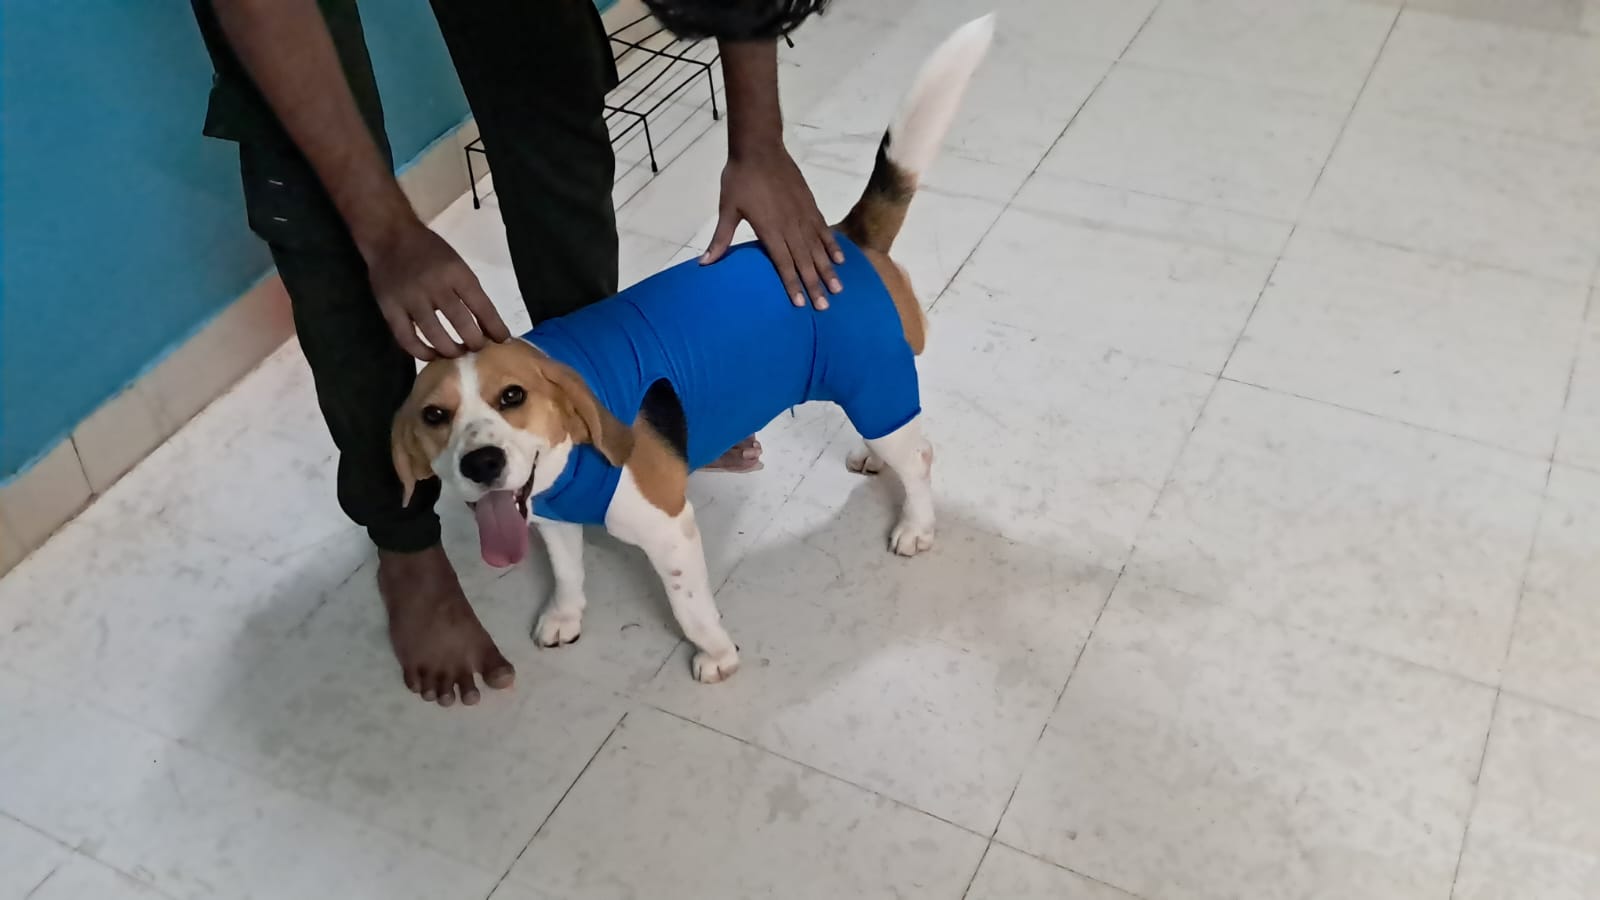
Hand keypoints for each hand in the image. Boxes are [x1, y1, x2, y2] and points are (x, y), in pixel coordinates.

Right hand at [362, 219, 509, 359]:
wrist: (389, 235)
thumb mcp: (456, 264)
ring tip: (458, 356)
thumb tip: (489, 326)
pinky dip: (421, 352)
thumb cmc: (429, 251)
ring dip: (450, 351)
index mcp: (456, 272)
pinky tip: (431, 356)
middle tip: (478, 351)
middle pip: (460, 323)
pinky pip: (406, 338)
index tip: (503, 341)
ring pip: (434, 335)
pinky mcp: (390, 308)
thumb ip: (470, 292)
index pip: (482, 306)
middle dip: (474, 343)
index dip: (495, 327)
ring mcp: (411, 298)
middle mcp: (435, 285)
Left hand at [702, 146, 844, 308]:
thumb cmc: (739, 179)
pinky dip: (832, 245)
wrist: (759, 148)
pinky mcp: (811, 205)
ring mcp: (803, 215)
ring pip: (818, 248)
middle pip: (804, 261)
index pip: (783, 263)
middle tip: (824, 307)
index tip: (800, 304)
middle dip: (814, 285)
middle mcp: (790, 225)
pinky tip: (839, 260)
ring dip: (827, 270)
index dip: (792, 284)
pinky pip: (824, 230)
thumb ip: (721, 239)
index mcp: (770, 229)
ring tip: (837, 289)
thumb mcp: (727, 209)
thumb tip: (704, 263)